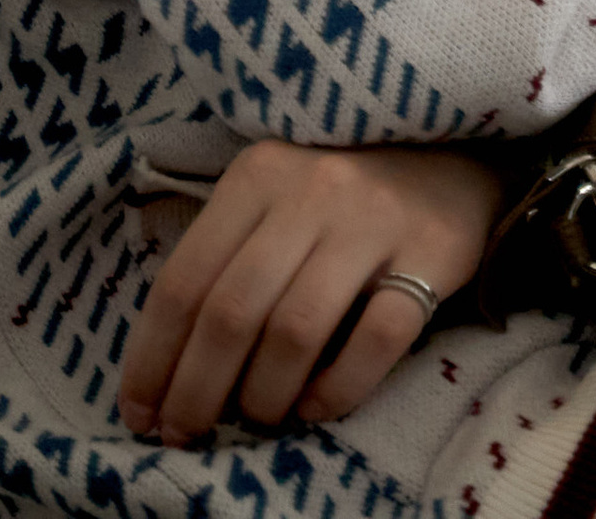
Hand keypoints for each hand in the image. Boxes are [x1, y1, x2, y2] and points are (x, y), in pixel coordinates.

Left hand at [118, 142, 503, 441]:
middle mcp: (312, 189)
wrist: (455, 161)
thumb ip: (226, 258)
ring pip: (295, 331)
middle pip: (232, 312)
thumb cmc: (341, 197)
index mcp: (258, 174)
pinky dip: (338, 388)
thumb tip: (166, 367)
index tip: (140, 415)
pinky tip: (318, 406)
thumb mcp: (273, 200)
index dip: (152, 360)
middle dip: (197, 391)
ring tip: (258, 418)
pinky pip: (375, 339)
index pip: (183, 280)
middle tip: (186, 434)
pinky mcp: (430, 253)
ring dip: (264, 395)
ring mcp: (374, 220)